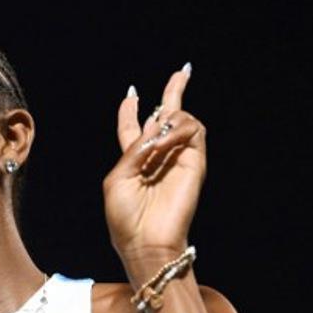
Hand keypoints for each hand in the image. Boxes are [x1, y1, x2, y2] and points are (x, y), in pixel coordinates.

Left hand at [104, 64, 206, 269]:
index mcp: (133, 161)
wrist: (146, 240)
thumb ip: (134, 149)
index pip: (134, 128)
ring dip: (167, 122)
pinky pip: (193, 130)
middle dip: (173, 92)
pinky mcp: (195, 162)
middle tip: (181, 71)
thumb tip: (157, 131)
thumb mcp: (117, 177)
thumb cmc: (125, 216)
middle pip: (166, 116)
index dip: (130, 110)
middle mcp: (158, 156)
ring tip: (156, 145)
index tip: (131, 94)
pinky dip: (178, 130)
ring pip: (180, 119)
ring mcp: (178, 158)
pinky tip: (166, 143)